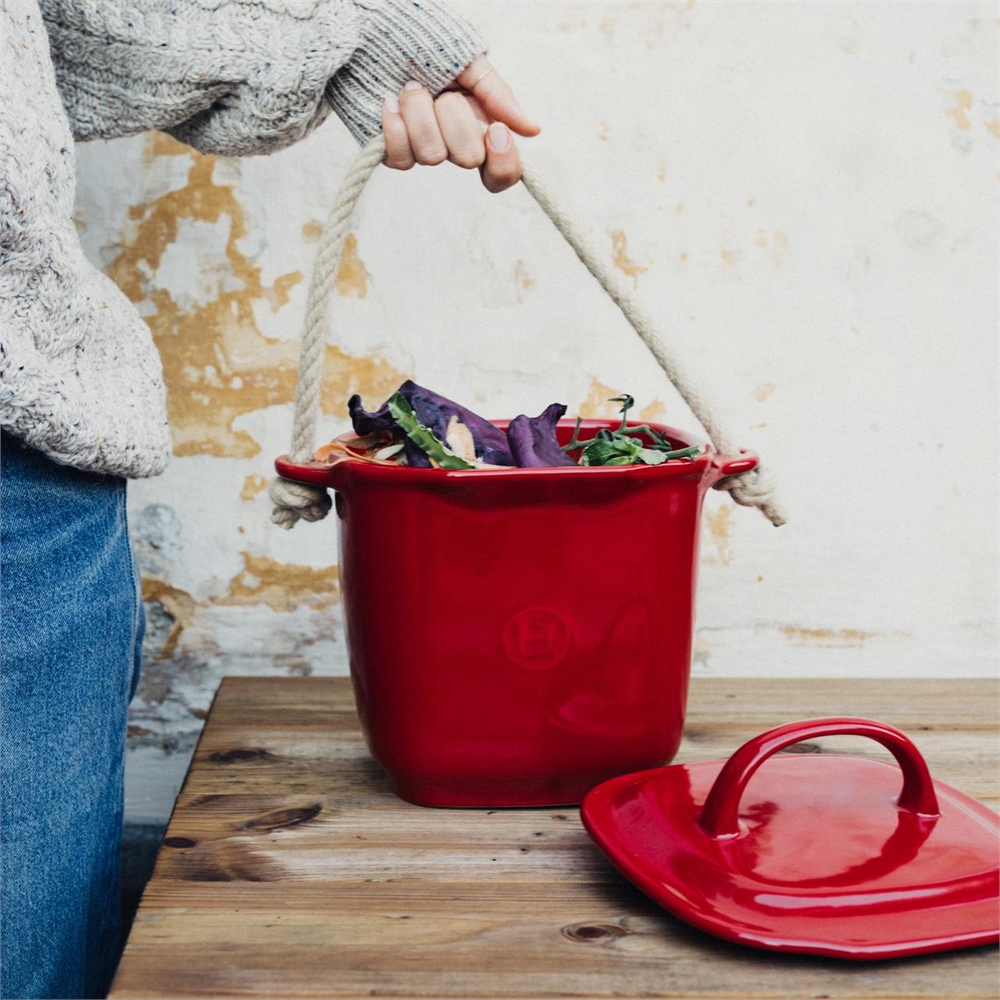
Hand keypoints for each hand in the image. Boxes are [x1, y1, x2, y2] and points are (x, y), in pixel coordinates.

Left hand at [381, 55, 539, 192]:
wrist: (386, 40)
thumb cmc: (432, 52)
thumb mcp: (472, 65)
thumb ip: (499, 97)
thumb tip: (532, 130)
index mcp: (481, 130)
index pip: (502, 173)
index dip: (503, 161)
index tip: (496, 130)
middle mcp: (455, 147)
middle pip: (469, 159)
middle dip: (455, 117)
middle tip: (444, 93)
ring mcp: (426, 151)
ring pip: (432, 156)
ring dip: (421, 112)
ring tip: (412, 87)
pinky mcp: (397, 153)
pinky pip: (401, 158)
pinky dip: (396, 125)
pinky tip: (391, 103)